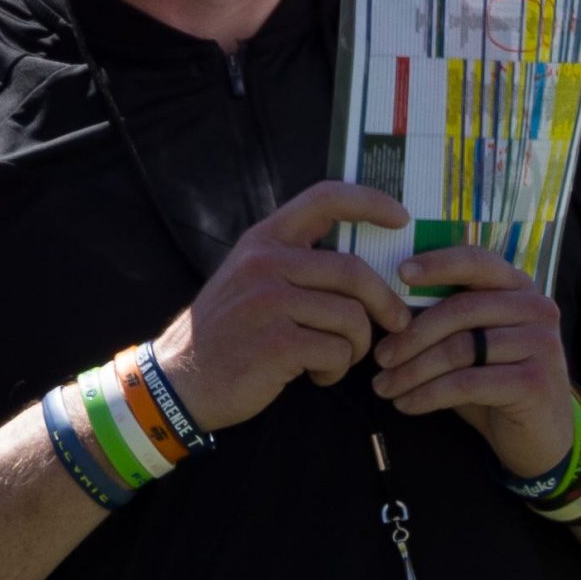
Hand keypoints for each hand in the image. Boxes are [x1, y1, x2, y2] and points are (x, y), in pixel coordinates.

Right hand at [153, 181, 411, 431]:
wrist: (180, 381)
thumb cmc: (225, 333)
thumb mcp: (249, 279)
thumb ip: (294, 263)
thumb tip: (362, 267)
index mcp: (263, 240)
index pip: (324, 198)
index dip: (369, 201)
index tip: (400, 216)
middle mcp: (266, 263)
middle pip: (354, 270)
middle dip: (385, 301)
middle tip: (397, 321)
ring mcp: (270, 302)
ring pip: (352, 316)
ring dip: (355, 345)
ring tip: (333, 358)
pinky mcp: (279, 343)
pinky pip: (337, 351)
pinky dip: (335, 369)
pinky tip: (314, 374)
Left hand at [370, 245, 572, 477]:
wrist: (540, 435)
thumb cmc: (495, 381)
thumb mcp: (474, 342)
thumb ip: (447, 319)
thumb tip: (388, 305)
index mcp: (520, 287)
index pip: (477, 262)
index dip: (438, 264)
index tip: (400, 272)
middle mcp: (537, 308)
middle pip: (460, 310)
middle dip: (411, 335)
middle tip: (380, 357)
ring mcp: (541, 344)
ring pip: (460, 349)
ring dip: (413, 371)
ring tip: (384, 387)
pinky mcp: (534, 383)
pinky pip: (467, 383)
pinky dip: (429, 395)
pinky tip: (407, 404)